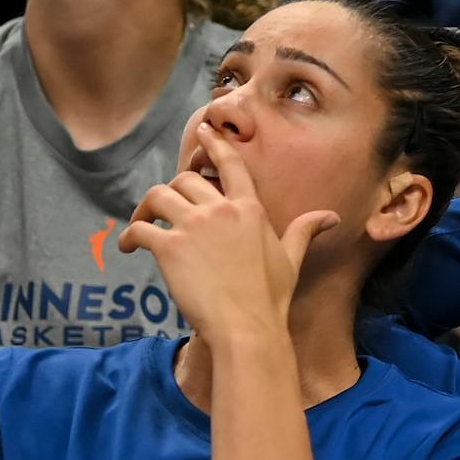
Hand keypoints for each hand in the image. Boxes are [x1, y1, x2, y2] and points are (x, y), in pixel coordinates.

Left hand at [117, 122, 336, 340]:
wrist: (247, 328)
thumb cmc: (271, 299)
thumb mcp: (292, 260)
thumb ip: (304, 231)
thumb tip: (331, 217)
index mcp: (249, 210)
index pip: (230, 164)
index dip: (214, 144)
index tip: (203, 131)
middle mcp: (220, 211)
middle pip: (185, 179)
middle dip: (173, 191)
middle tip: (164, 208)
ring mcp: (193, 227)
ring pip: (159, 196)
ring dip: (146, 209)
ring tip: (141, 224)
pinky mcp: (170, 248)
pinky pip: (141, 230)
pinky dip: (130, 235)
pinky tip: (127, 246)